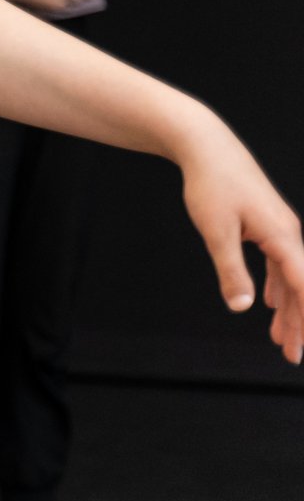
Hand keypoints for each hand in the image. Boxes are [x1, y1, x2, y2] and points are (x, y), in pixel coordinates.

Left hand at [178, 124, 303, 363]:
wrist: (207, 145)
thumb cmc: (211, 185)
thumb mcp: (217, 232)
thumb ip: (231, 271)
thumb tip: (243, 306)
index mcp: (283, 238)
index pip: (303, 288)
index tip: (300, 347)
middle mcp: (289, 234)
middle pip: (300, 287)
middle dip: (298, 323)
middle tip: (291, 355)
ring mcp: (280, 229)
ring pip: (290, 276)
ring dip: (287, 307)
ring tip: (280, 336)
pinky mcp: (267, 224)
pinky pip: (280, 263)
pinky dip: (278, 285)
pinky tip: (270, 301)